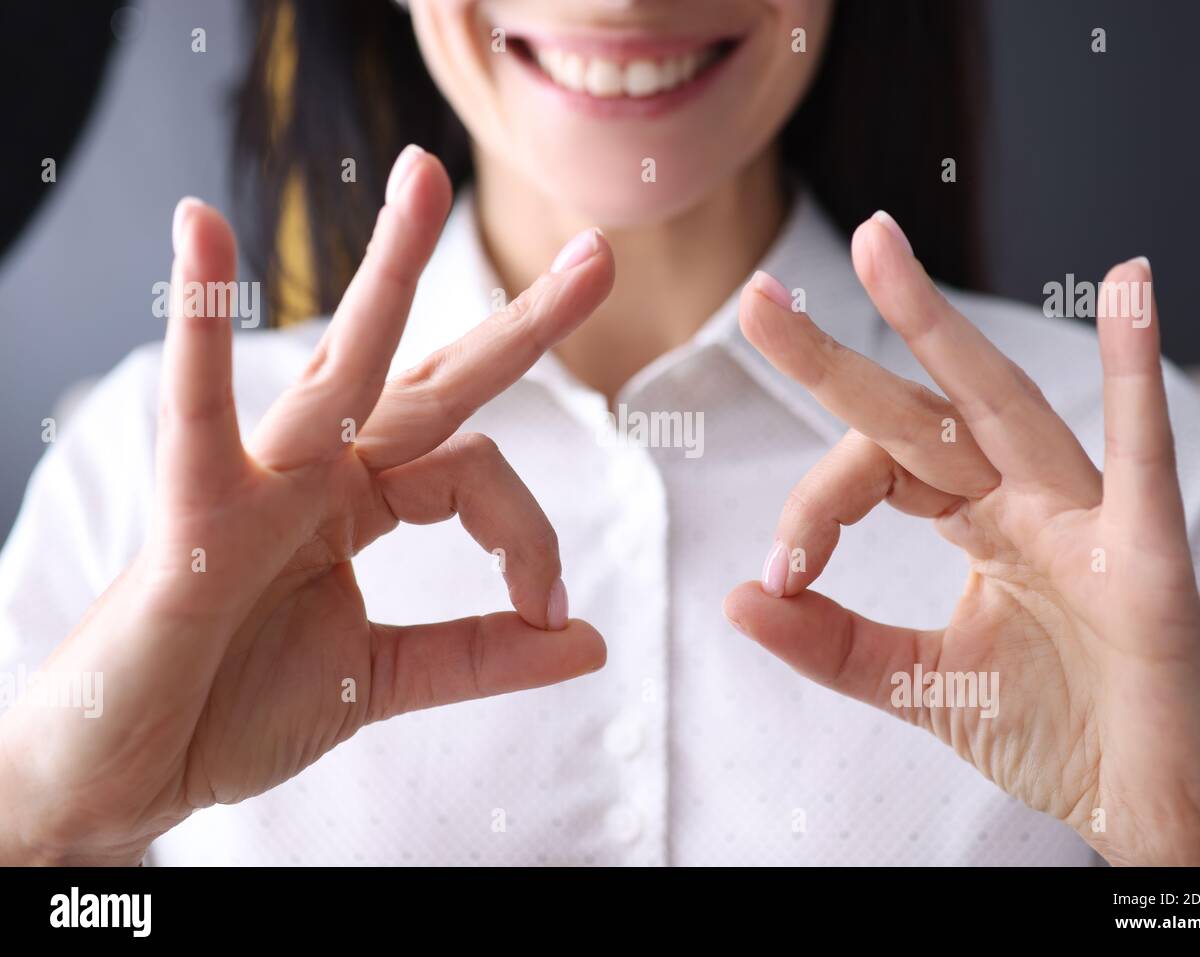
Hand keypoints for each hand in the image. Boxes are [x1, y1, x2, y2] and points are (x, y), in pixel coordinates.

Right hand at [0, 146, 613, 864]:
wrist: (132, 775)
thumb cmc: (231, 710)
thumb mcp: (384, 677)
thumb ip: (483, 654)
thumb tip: (591, 642)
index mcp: (361, 503)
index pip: (476, 473)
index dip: (531, 537)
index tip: (551, 611)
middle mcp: (319, 475)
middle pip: (432, 379)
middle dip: (518, 322)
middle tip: (598, 256)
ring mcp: (258, 482)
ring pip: (338, 368)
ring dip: (387, 271)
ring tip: (425, 178)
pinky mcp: (191, 512)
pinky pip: (198, 413)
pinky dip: (199, 326)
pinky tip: (202, 231)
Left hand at [725, 211, 1199, 864]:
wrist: (1155, 809)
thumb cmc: (1060, 733)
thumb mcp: (922, 684)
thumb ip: (834, 643)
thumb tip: (736, 598)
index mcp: (982, 522)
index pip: (880, 470)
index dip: (815, 508)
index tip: (781, 572)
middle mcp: (1029, 502)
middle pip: (921, 409)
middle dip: (838, 357)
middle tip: (756, 300)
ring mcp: (1088, 520)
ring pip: (1004, 407)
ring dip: (938, 326)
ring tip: (875, 249)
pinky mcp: (1149, 560)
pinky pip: (1143, 459)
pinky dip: (1137, 374)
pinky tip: (1132, 288)